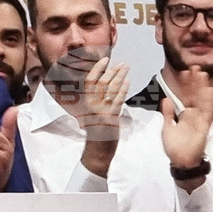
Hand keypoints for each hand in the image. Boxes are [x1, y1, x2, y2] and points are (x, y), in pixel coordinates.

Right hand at [75, 58, 127, 177]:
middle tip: (122, 63)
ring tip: (126, 68)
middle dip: (112, 70)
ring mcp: (100, 111)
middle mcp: (91, 105)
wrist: (97, 151)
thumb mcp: (91, 116)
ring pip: (109, 88)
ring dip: (119, 76)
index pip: (89, 81)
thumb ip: (96, 103)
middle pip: (101, 82)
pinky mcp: (110, 117)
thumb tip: (104, 90)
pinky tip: (127, 82)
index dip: (97, 69)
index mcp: (85, 103)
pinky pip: (117, 100)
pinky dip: (122, 90)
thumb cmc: (96, 134)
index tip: (105, 60)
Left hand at [160, 65, 212, 173]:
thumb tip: (166, 99)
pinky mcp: (203, 126)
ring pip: (202, 100)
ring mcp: (199, 120)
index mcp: (185, 115)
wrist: (181, 162)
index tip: (184, 72)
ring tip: (201, 73)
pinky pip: (206, 112)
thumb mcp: (167, 127)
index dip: (185, 85)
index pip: (185, 96)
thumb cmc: (175, 146)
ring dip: (202, 87)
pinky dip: (208, 101)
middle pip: (195, 95)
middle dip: (195, 81)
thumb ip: (168, 113)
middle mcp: (193, 115)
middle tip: (194, 66)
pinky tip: (208, 90)